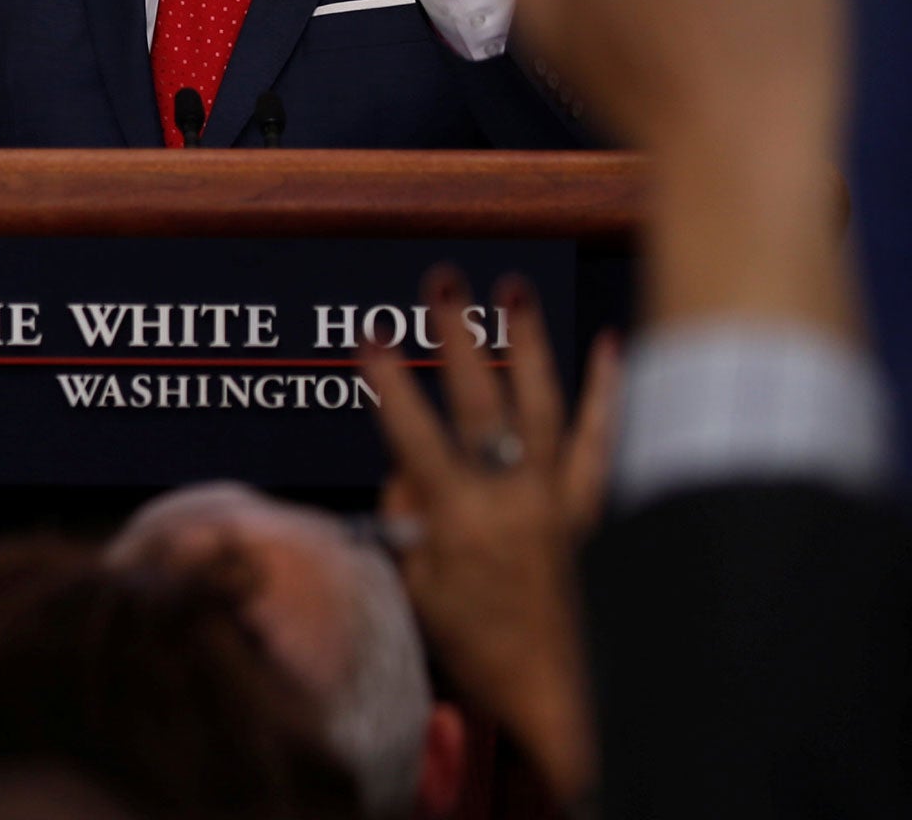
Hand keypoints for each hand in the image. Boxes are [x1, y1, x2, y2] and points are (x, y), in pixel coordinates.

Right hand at [362, 267, 620, 806]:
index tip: (371, 336)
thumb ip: (408, 527)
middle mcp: (513, 496)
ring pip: (544, 402)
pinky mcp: (596, 508)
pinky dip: (609, 390)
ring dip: (527, 341)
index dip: (388, 382)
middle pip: (481, 398)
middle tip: (441, 281)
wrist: (571, 697)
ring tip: (513, 288)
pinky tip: (609, 344)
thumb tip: (405, 474)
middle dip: (456, 334)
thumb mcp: (421, 594)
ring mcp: (561, 498)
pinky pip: (606, 439)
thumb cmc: (487, 654)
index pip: (412, 433)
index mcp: (461, 519)